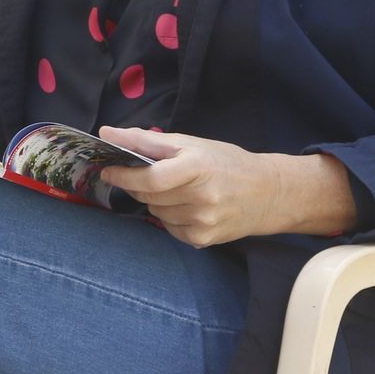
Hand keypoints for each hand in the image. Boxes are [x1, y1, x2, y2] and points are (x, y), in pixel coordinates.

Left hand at [98, 127, 355, 246]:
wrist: (267, 194)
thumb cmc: (226, 162)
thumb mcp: (191, 143)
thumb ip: (147, 140)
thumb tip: (107, 133)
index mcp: (197, 167)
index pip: (150, 178)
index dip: (124, 175)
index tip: (108, 169)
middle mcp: (201, 197)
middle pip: (148, 196)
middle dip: (137, 185)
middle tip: (141, 174)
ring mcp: (202, 222)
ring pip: (155, 212)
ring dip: (154, 200)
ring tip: (175, 189)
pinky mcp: (203, 240)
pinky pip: (168, 228)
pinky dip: (168, 216)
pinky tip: (186, 205)